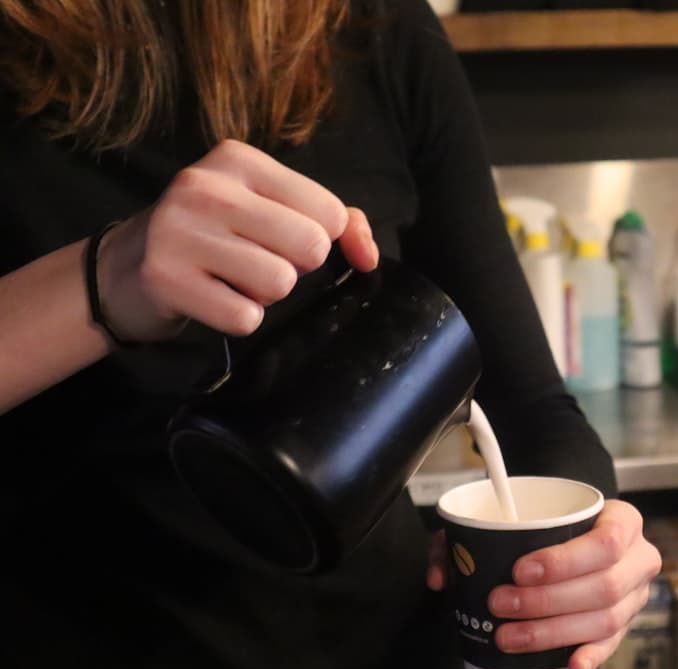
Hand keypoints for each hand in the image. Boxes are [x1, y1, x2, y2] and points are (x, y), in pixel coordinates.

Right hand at [95, 139, 378, 342]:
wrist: (128, 267)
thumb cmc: (217, 234)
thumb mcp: (270, 207)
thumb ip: (335, 221)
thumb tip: (368, 256)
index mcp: (239, 160)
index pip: (329, 212)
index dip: (322, 240)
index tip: (288, 241)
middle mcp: (206, 188)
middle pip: (311, 247)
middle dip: (296, 267)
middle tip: (260, 261)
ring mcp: (180, 231)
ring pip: (280, 283)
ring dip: (267, 295)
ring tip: (235, 279)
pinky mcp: (166, 279)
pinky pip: (246, 317)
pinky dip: (240, 318)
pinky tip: (215, 298)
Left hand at [428, 500, 662, 668]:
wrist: (581, 532)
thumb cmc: (550, 523)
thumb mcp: (518, 514)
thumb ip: (472, 534)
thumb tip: (443, 575)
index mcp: (623, 521)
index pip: (606, 542)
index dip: (564, 561)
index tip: (518, 569)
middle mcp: (639, 559)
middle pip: (603, 587)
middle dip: (546, 601)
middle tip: (500, 604)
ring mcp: (635, 596)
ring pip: (604, 621)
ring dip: (552, 631)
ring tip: (508, 635)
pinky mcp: (624, 625)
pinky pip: (612, 645)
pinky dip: (590, 655)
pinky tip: (569, 665)